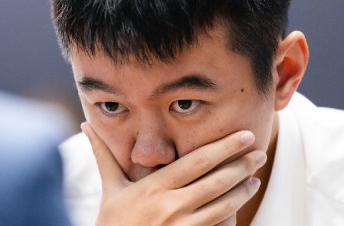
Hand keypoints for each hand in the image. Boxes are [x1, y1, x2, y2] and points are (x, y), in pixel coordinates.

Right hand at [82, 122, 265, 225]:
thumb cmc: (111, 222)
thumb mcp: (109, 189)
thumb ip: (103, 156)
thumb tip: (85, 126)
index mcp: (152, 188)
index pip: (195, 162)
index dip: (221, 148)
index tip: (242, 136)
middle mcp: (169, 207)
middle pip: (214, 181)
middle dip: (239, 165)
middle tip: (258, 150)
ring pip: (221, 206)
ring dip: (241, 190)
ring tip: (254, 177)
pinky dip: (233, 214)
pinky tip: (240, 203)